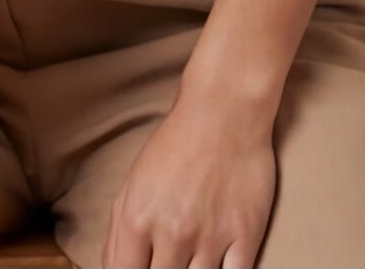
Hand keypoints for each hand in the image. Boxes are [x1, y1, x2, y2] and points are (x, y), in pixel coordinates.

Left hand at [100, 89, 275, 267]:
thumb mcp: (133, 183)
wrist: (224, 112)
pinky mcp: (245, 235)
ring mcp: (211, 237)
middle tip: (170, 259)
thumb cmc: (175, 145)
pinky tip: (217, 264)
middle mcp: (173, 233)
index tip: (142, 268)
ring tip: (189, 257)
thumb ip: (119, 234)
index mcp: (138, 220)